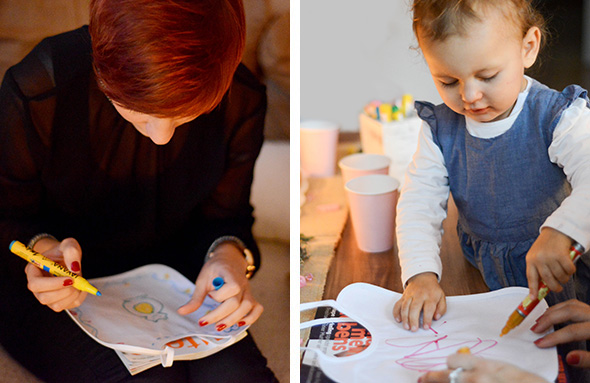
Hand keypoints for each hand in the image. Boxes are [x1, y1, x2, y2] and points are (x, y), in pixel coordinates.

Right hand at [24, 237, 87, 311]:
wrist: (66, 258)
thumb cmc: (63, 251)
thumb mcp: (68, 244)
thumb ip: (71, 251)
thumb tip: (75, 269)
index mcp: (33, 272)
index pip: (36, 284)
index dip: (52, 284)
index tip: (70, 278)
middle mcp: (38, 288)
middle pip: (44, 298)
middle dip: (64, 291)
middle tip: (76, 280)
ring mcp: (48, 297)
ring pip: (56, 306)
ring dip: (72, 295)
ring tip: (79, 281)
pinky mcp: (60, 302)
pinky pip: (70, 306)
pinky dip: (79, 297)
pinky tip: (81, 286)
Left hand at [177, 243, 262, 330]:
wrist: (228, 260)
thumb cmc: (215, 270)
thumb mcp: (203, 280)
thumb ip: (195, 297)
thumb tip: (182, 312)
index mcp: (231, 275)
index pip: (232, 288)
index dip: (218, 295)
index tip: (209, 295)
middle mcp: (243, 284)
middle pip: (237, 303)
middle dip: (220, 315)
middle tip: (204, 322)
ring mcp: (248, 291)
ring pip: (248, 307)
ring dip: (233, 320)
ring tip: (219, 327)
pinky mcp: (251, 298)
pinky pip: (257, 309)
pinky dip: (251, 318)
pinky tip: (239, 324)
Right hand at [393, 272, 445, 330]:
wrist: (422, 278)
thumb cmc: (433, 291)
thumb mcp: (442, 297)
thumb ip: (441, 308)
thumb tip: (436, 318)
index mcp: (430, 296)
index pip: (428, 308)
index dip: (427, 318)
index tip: (426, 327)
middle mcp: (419, 295)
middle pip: (414, 307)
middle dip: (413, 319)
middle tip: (414, 329)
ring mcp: (409, 295)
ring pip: (405, 306)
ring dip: (404, 317)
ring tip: (406, 327)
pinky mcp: (403, 296)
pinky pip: (398, 304)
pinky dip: (396, 312)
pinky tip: (398, 320)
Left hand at [418, 353, 547, 382]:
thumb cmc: (524, 382)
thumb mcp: (503, 369)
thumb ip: (482, 366)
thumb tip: (465, 366)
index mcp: (482, 367)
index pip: (452, 360)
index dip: (450, 365)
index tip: (449, 368)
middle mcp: (475, 380)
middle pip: (444, 377)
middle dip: (432, 378)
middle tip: (422, 379)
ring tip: (432, 382)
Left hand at [526, 227, 574, 297]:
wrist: (555, 230)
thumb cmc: (546, 245)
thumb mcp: (536, 256)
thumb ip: (538, 269)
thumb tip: (541, 288)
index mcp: (530, 260)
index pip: (531, 278)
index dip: (532, 290)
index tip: (534, 299)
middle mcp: (539, 259)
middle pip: (548, 281)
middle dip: (555, 287)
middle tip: (559, 288)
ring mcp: (550, 257)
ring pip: (560, 277)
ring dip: (565, 278)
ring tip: (563, 273)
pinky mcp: (562, 255)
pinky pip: (569, 270)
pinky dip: (571, 271)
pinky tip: (569, 266)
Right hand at [531, 299, 589, 366]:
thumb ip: (589, 359)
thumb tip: (569, 358)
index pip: (573, 330)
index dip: (555, 337)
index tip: (540, 343)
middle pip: (569, 310)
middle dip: (549, 318)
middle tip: (535, 329)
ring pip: (571, 304)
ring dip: (554, 311)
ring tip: (540, 321)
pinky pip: (576, 304)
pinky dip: (562, 308)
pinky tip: (554, 315)